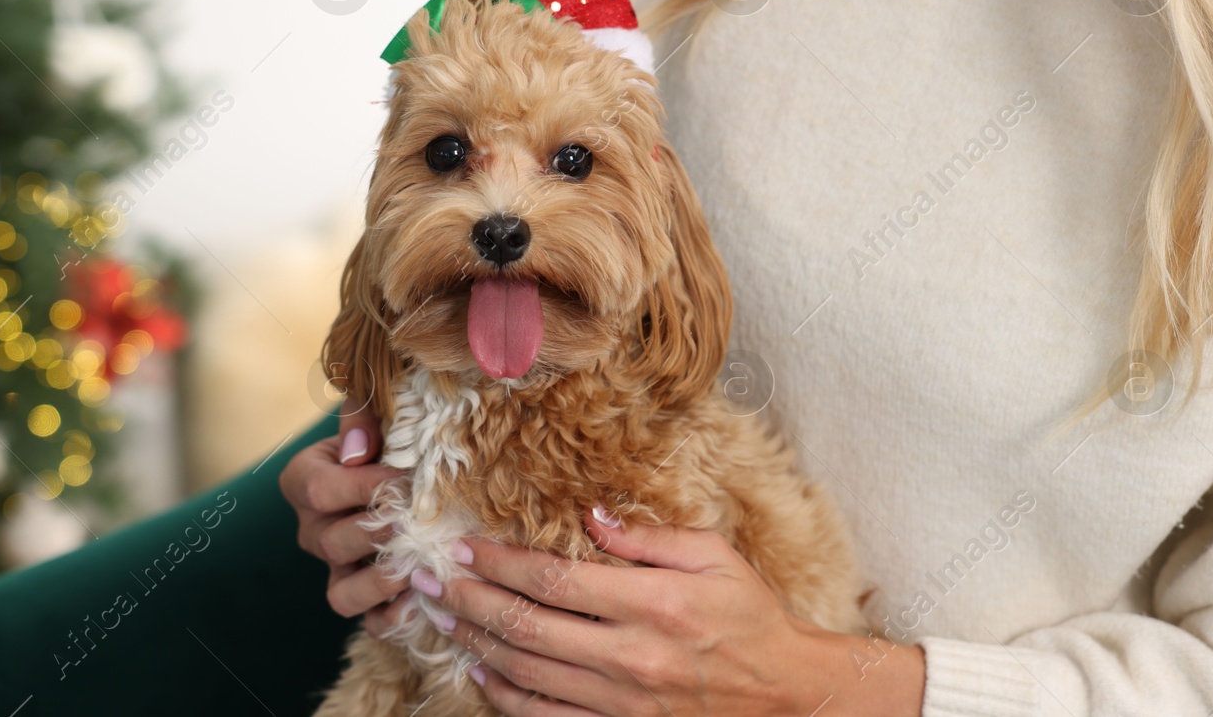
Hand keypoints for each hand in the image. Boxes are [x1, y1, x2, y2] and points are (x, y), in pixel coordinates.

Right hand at [278, 396, 407, 625]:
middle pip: (333, 542)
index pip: (320, 490)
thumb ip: (361, 418)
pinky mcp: (360, 595)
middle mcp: (312, 530)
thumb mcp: (370, 415)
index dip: (363, 487)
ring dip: (381, 582)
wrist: (396, 464)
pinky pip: (368, 622)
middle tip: (415, 520)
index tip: (405, 478)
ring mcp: (334, 568)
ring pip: (342, 594)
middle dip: (378, 532)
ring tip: (416, 563)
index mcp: (303, 481)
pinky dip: (394, 617)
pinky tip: (424, 596)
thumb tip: (358, 451)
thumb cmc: (382, 435)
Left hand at [412, 508, 925, 715]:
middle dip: (468, 599)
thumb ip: (649, 536)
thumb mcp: (714, 556)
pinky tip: (480, 671)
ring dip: (475, 642)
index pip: (554, 578)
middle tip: (425, 577)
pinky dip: (506, 697)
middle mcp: (631, 656)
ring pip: (527, 673)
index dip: (499, 562)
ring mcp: (621, 702)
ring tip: (440, 616)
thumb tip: (590, 515)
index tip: (464, 546)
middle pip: (526, 626)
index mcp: (653, 603)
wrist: (787, 694)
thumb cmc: (750, 616)